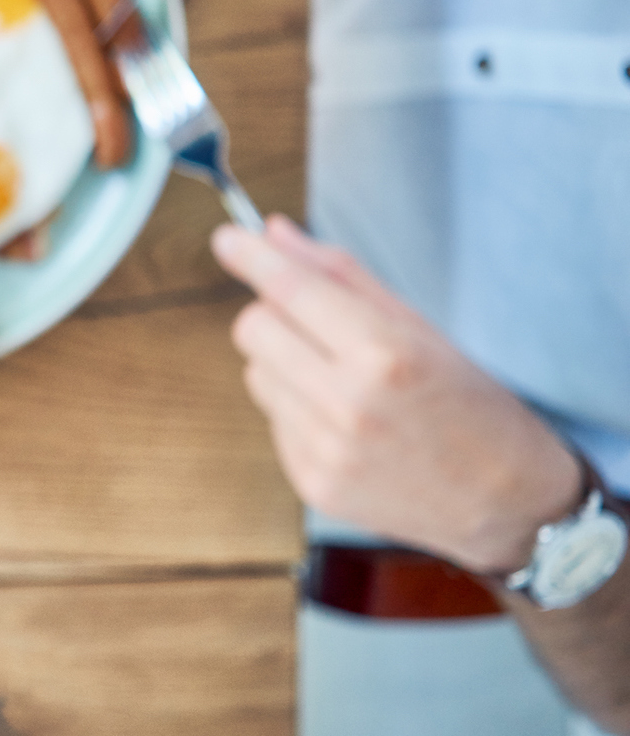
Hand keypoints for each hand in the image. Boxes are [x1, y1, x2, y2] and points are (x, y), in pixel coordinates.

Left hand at [213, 215, 579, 573]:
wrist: (508, 501)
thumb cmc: (470, 403)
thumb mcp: (421, 328)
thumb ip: (342, 276)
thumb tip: (274, 234)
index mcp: (385, 354)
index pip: (291, 290)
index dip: (251, 258)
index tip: (228, 238)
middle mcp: (349, 404)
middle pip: (254, 329)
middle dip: (273, 314)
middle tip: (313, 321)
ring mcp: (326, 450)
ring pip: (256, 373)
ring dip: (285, 364)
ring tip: (343, 381)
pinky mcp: (313, 483)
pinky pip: (273, 420)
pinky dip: (297, 409)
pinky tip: (346, 423)